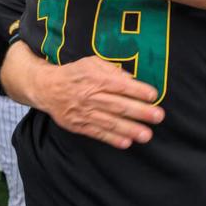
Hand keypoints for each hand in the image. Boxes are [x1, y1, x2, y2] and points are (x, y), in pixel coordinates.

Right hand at [31, 56, 165, 148]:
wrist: (47, 88)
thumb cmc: (75, 73)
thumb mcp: (92, 63)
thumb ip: (112, 70)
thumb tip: (131, 79)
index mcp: (95, 78)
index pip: (120, 85)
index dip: (138, 90)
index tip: (153, 95)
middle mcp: (91, 96)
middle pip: (118, 105)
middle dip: (140, 112)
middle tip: (157, 116)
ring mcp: (84, 112)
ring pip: (110, 122)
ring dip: (129, 129)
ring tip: (146, 135)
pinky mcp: (79, 125)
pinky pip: (97, 133)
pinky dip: (112, 138)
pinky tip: (126, 142)